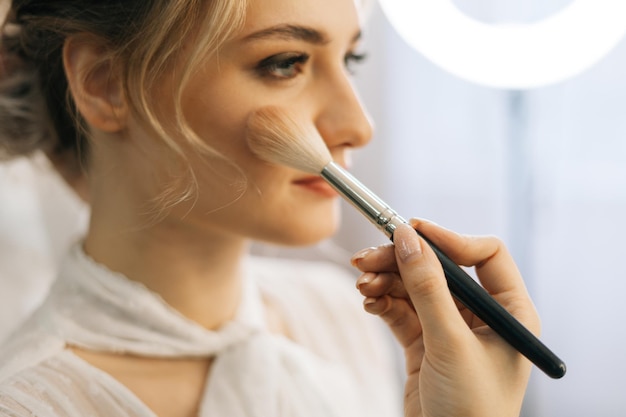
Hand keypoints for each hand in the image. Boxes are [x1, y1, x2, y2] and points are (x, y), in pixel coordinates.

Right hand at [351, 219, 539, 416]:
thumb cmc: (470, 409)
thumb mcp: (450, 343)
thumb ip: (428, 288)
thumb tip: (408, 237)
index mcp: (509, 311)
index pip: (484, 254)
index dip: (448, 239)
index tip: (410, 231)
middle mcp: (482, 316)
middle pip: (439, 269)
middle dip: (402, 262)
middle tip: (366, 257)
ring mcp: (450, 329)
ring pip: (415, 289)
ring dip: (386, 282)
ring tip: (362, 283)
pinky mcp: (424, 344)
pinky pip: (402, 311)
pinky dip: (384, 303)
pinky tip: (369, 301)